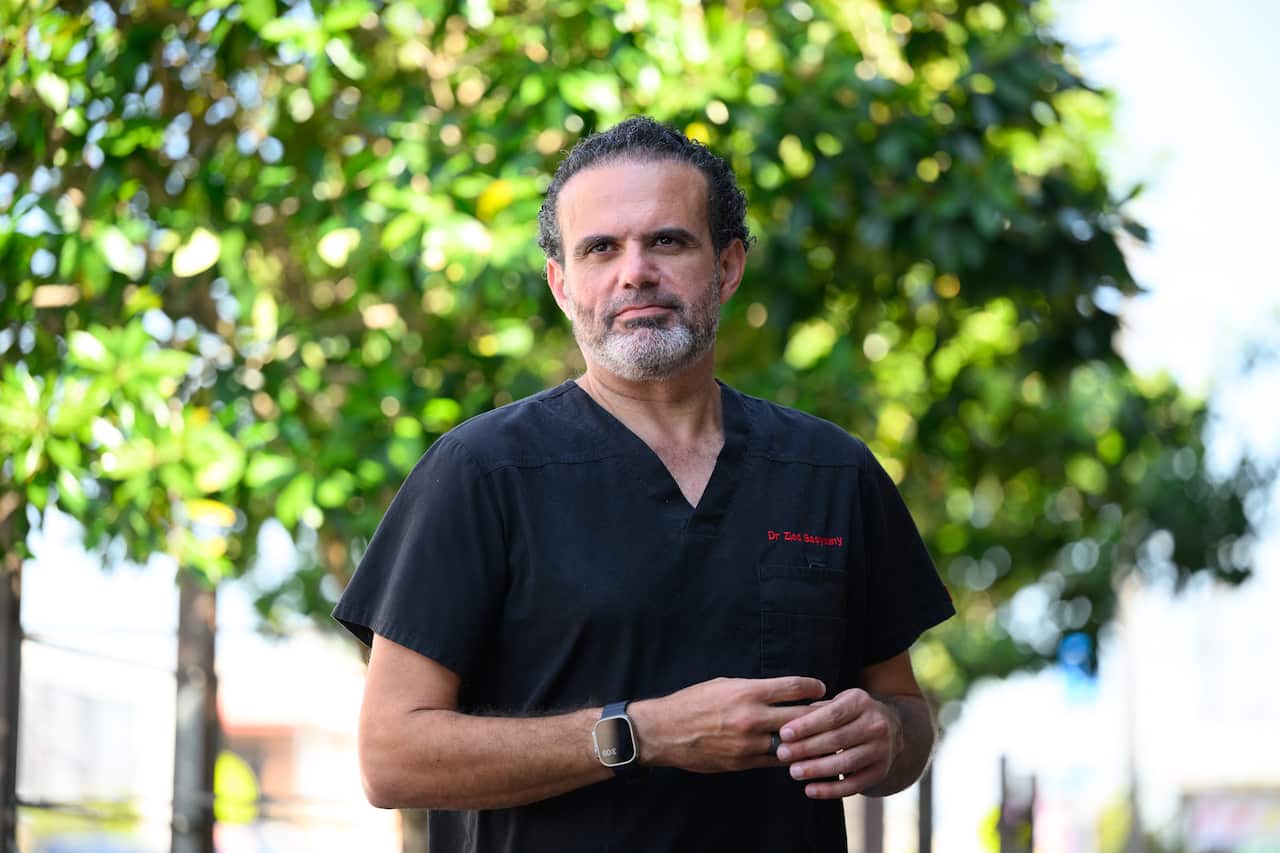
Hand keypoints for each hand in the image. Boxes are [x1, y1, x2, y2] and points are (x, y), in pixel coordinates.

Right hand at [629, 676, 825, 772]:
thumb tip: (780, 691)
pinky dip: (789, 755)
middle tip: (834, 712)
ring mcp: (749, 743)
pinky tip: (799, 752)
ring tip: (824, 735)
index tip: (821, 688)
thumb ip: (754, 689)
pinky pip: (776, 760)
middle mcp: (752, 717)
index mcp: (747, 692)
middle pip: (800, 716)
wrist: (666, 732)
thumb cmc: (694, 702)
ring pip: (792, 742)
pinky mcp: (744, 762)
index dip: (812, 687)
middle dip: (820, 714)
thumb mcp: (724, 685)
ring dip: (810, 739)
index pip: (792, 687)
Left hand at [774, 688, 902, 798]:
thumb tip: (785, 724)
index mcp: (861, 702)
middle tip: (782, 754)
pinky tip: (810, 790)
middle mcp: (876, 725)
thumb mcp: (838, 702)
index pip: (832, 715)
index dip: (806, 725)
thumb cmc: (851, 714)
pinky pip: (854, 785)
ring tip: (794, 772)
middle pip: (837, 739)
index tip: (784, 733)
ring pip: (845, 763)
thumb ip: (815, 711)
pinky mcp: (880, 771)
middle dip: (806, 748)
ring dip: (816, 769)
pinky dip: (831, 790)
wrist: (891, 729)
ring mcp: (881, 750)